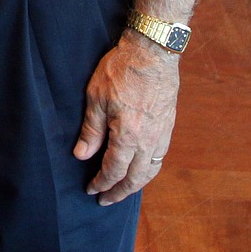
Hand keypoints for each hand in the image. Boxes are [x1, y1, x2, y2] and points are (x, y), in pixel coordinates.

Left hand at [73, 31, 178, 204]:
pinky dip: (149, 169)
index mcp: (128, 135)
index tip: (91, 191)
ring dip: (136, 184)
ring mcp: (162, 134)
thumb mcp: (96, 97)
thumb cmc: (120, 69)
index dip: (102, 183)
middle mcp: (148, 140)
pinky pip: (159, 157)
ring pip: (151, 170)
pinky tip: (140, 167)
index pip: (113, 170)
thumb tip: (82, 156)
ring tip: (123, 189)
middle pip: (135, 178)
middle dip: (119, 192)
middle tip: (106, 200)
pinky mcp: (169, 125)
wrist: (152, 51)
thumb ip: (91, 130)